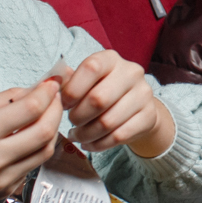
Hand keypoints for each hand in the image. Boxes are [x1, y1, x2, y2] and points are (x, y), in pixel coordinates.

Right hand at [0, 81, 63, 202]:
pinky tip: (28, 136)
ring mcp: (1, 179)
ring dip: (51, 129)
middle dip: (56, 110)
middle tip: (55, 97)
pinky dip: (36, 147)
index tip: (52, 82)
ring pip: (45, 151)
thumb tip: (35, 89)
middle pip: (45, 132)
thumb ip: (3, 100)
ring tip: (45, 114)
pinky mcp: (5, 191)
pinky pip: (32, 165)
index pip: (30, 109)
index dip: (47, 93)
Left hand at [60, 50, 175, 157]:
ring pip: (108, 122)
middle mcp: (131, 72)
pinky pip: (119, 136)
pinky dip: (99, 144)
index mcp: (111, 59)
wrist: (136, 107)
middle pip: (98, 99)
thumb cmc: (102, 91)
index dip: (73, 89)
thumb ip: (68, 81)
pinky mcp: (149, 116)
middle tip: (72, 123)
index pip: (91, 68)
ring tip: (77, 136)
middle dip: (78, 116)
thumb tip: (52, 83)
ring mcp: (144, 94)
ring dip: (86, 134)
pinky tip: (89, 144)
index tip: (65, 104)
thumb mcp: (85, 81)